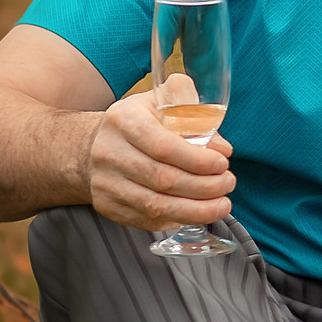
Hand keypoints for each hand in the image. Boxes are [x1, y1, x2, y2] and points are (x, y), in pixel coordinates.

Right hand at [85, 92, 235, 230]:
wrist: (94, 144)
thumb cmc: (137, 121)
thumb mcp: (161, 100)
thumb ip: (194, 111)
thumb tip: (220, 147)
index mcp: (123, 120)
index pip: (163, 146)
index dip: (197, 160)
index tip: (222, 163)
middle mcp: (109, 152)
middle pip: (162, 179)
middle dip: (204, 186)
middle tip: (228, 183)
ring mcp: (104, 183)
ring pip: (156, 206)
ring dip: (196, 210)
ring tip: (222, 204)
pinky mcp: (107, 206)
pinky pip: (147, 220)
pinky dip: (177, 219)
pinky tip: (196, 212)